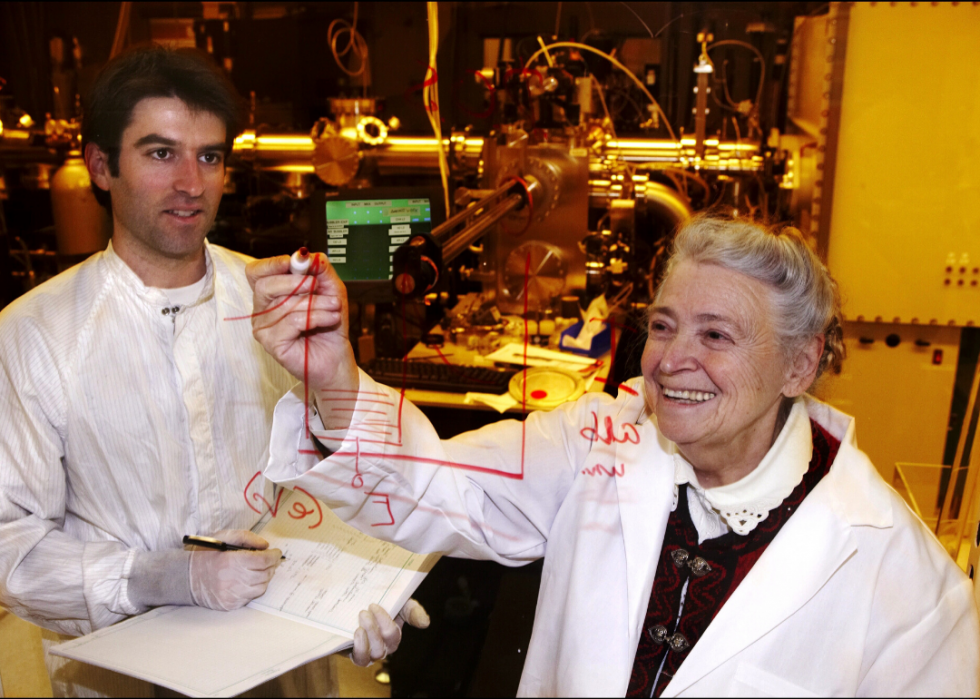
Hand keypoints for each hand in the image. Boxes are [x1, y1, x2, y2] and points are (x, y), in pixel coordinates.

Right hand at [188, 530, 281, 610]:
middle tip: (272, 560)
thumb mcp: (223, 537)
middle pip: (265, 574)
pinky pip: (251, 597)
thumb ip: (246, 537)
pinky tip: (249, 580)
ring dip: (265, 577)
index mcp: (231, 561)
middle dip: (272, 566)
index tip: (277, 552)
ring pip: (261, 587)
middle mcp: (232, 580)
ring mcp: (232, 594)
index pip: (263, 560)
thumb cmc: (206, 555)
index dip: (274, 556)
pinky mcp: (230, 604)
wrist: (186, 578)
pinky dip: (254, 588)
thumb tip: (265, 545)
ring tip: (261, 570)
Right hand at [246, 253, 358, 394]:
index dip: (272, 264)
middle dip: (296, 282)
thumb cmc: (330, 326)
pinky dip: (316, 317)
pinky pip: (292, 321)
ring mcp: (264, 329)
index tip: (294, 261)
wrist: (337, 358)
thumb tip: (309, 255)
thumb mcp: (331, 291)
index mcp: (271, 295)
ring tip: (334, 308)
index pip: (256, 272)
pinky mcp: (272, 343)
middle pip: (265, 285)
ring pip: (284, 304)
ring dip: (316, 303)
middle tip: (318, 285)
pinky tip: (331, 319)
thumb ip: (321, 271)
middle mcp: (262, 310)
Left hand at [350, 599, 429, 666]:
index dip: (384, 621)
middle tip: (364, 611)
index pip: (394, 634)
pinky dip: (360, 647)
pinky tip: (357, 633)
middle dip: (374, 628)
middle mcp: (384, 648)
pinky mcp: (355, 655)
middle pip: (384, 645)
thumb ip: (412, 611)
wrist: (356, 608)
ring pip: (374, 654)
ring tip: (360, 618)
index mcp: (394, 635)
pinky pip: (361, 659)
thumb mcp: (398, 603)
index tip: (374, 606)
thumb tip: (425, 623)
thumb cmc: (380, 607)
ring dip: (367, 637)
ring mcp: (370, 654)